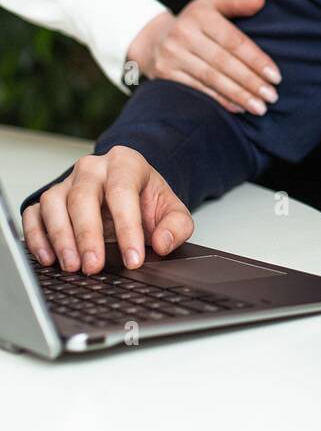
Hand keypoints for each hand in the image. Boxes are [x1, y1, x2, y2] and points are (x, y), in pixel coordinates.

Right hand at [21, 146, 193, 273]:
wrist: (129, 193)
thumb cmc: (146, 201)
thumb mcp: (171, 210)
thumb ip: (176, 226)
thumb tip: (162, 243)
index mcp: (125, 163)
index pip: (122, 191)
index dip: (127, 226)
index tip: (133, 259)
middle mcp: (92, 169)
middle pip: (83, 196)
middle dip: (88, 235)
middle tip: (94, 266)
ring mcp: (67, 183)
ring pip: (54, 203)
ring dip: (60, 237)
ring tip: (72, 266)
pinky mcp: (48, 200)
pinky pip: (34, 214)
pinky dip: (37, 237)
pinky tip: (48, 259)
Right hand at [126, 0, 281, 115]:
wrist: (153, 39)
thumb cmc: (193, 22)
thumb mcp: (212, 5)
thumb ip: (237, 3)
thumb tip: (261, 0)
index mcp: (200, 15)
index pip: (234, 40)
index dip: (256, 59)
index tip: (275, 76)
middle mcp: (184, 34)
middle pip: (224, 62)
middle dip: (250, 81)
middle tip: (272, 96)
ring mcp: (172, 56)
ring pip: (211, 78)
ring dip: (238, 95)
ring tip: (259, 107)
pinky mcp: (165, 75)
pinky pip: (197, 90)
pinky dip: (219, 100)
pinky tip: (238, 108)